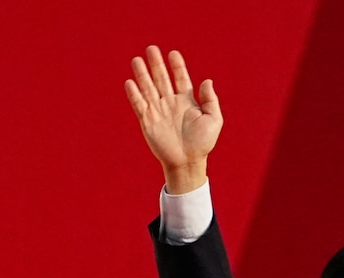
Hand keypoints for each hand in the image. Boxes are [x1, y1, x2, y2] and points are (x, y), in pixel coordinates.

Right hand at [125, 46, 222, 193]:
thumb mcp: (214, 120)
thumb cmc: (203, 144)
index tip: (173, 53)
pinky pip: (139, 105)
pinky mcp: (147, 121)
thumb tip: (207, 81)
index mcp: (186, 101)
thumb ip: (211, 100)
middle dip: (156, 64)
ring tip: (137, 60)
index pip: (180, 78)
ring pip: (148, 88)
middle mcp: (171, 103)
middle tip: (151, 48)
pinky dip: (134, 94)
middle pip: (162, 79)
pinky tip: (130, 82)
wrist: (187, 162)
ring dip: (142, 74)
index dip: (177, 66)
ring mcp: (158, 111)